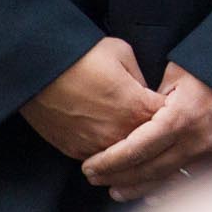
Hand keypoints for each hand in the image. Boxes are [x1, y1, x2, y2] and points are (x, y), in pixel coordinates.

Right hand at [19, 36, 163, 160]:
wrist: (39, 69)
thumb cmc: (82, 56)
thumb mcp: (123, 54)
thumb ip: (142, 78)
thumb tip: (147, 91)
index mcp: (137, 107)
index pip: (169, 120)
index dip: (171, 112)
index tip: (170, 106)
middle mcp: (118, 132)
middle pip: (148, 142)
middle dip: (153, 132)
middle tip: (151, 120)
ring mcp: (95, 145)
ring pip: (123, 156)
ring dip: (128, 145)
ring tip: (126, 129)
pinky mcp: (74, 150)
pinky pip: (99, 157)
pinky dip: (105, 151)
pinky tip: (105, 136)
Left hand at [80, 62, 211, 202]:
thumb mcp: (179, 73)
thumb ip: (152, 100)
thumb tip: (127, 122)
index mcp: (182, 116)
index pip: (135, 149)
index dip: (108, 161)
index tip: (88, 166)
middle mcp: (199, 139)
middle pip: (147, 170)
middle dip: (117, 177)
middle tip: (95, 180)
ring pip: (168, 182)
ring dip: (138, 188)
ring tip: (117, 191)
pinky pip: (193, 180)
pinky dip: (170, 189)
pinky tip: (152, 193)